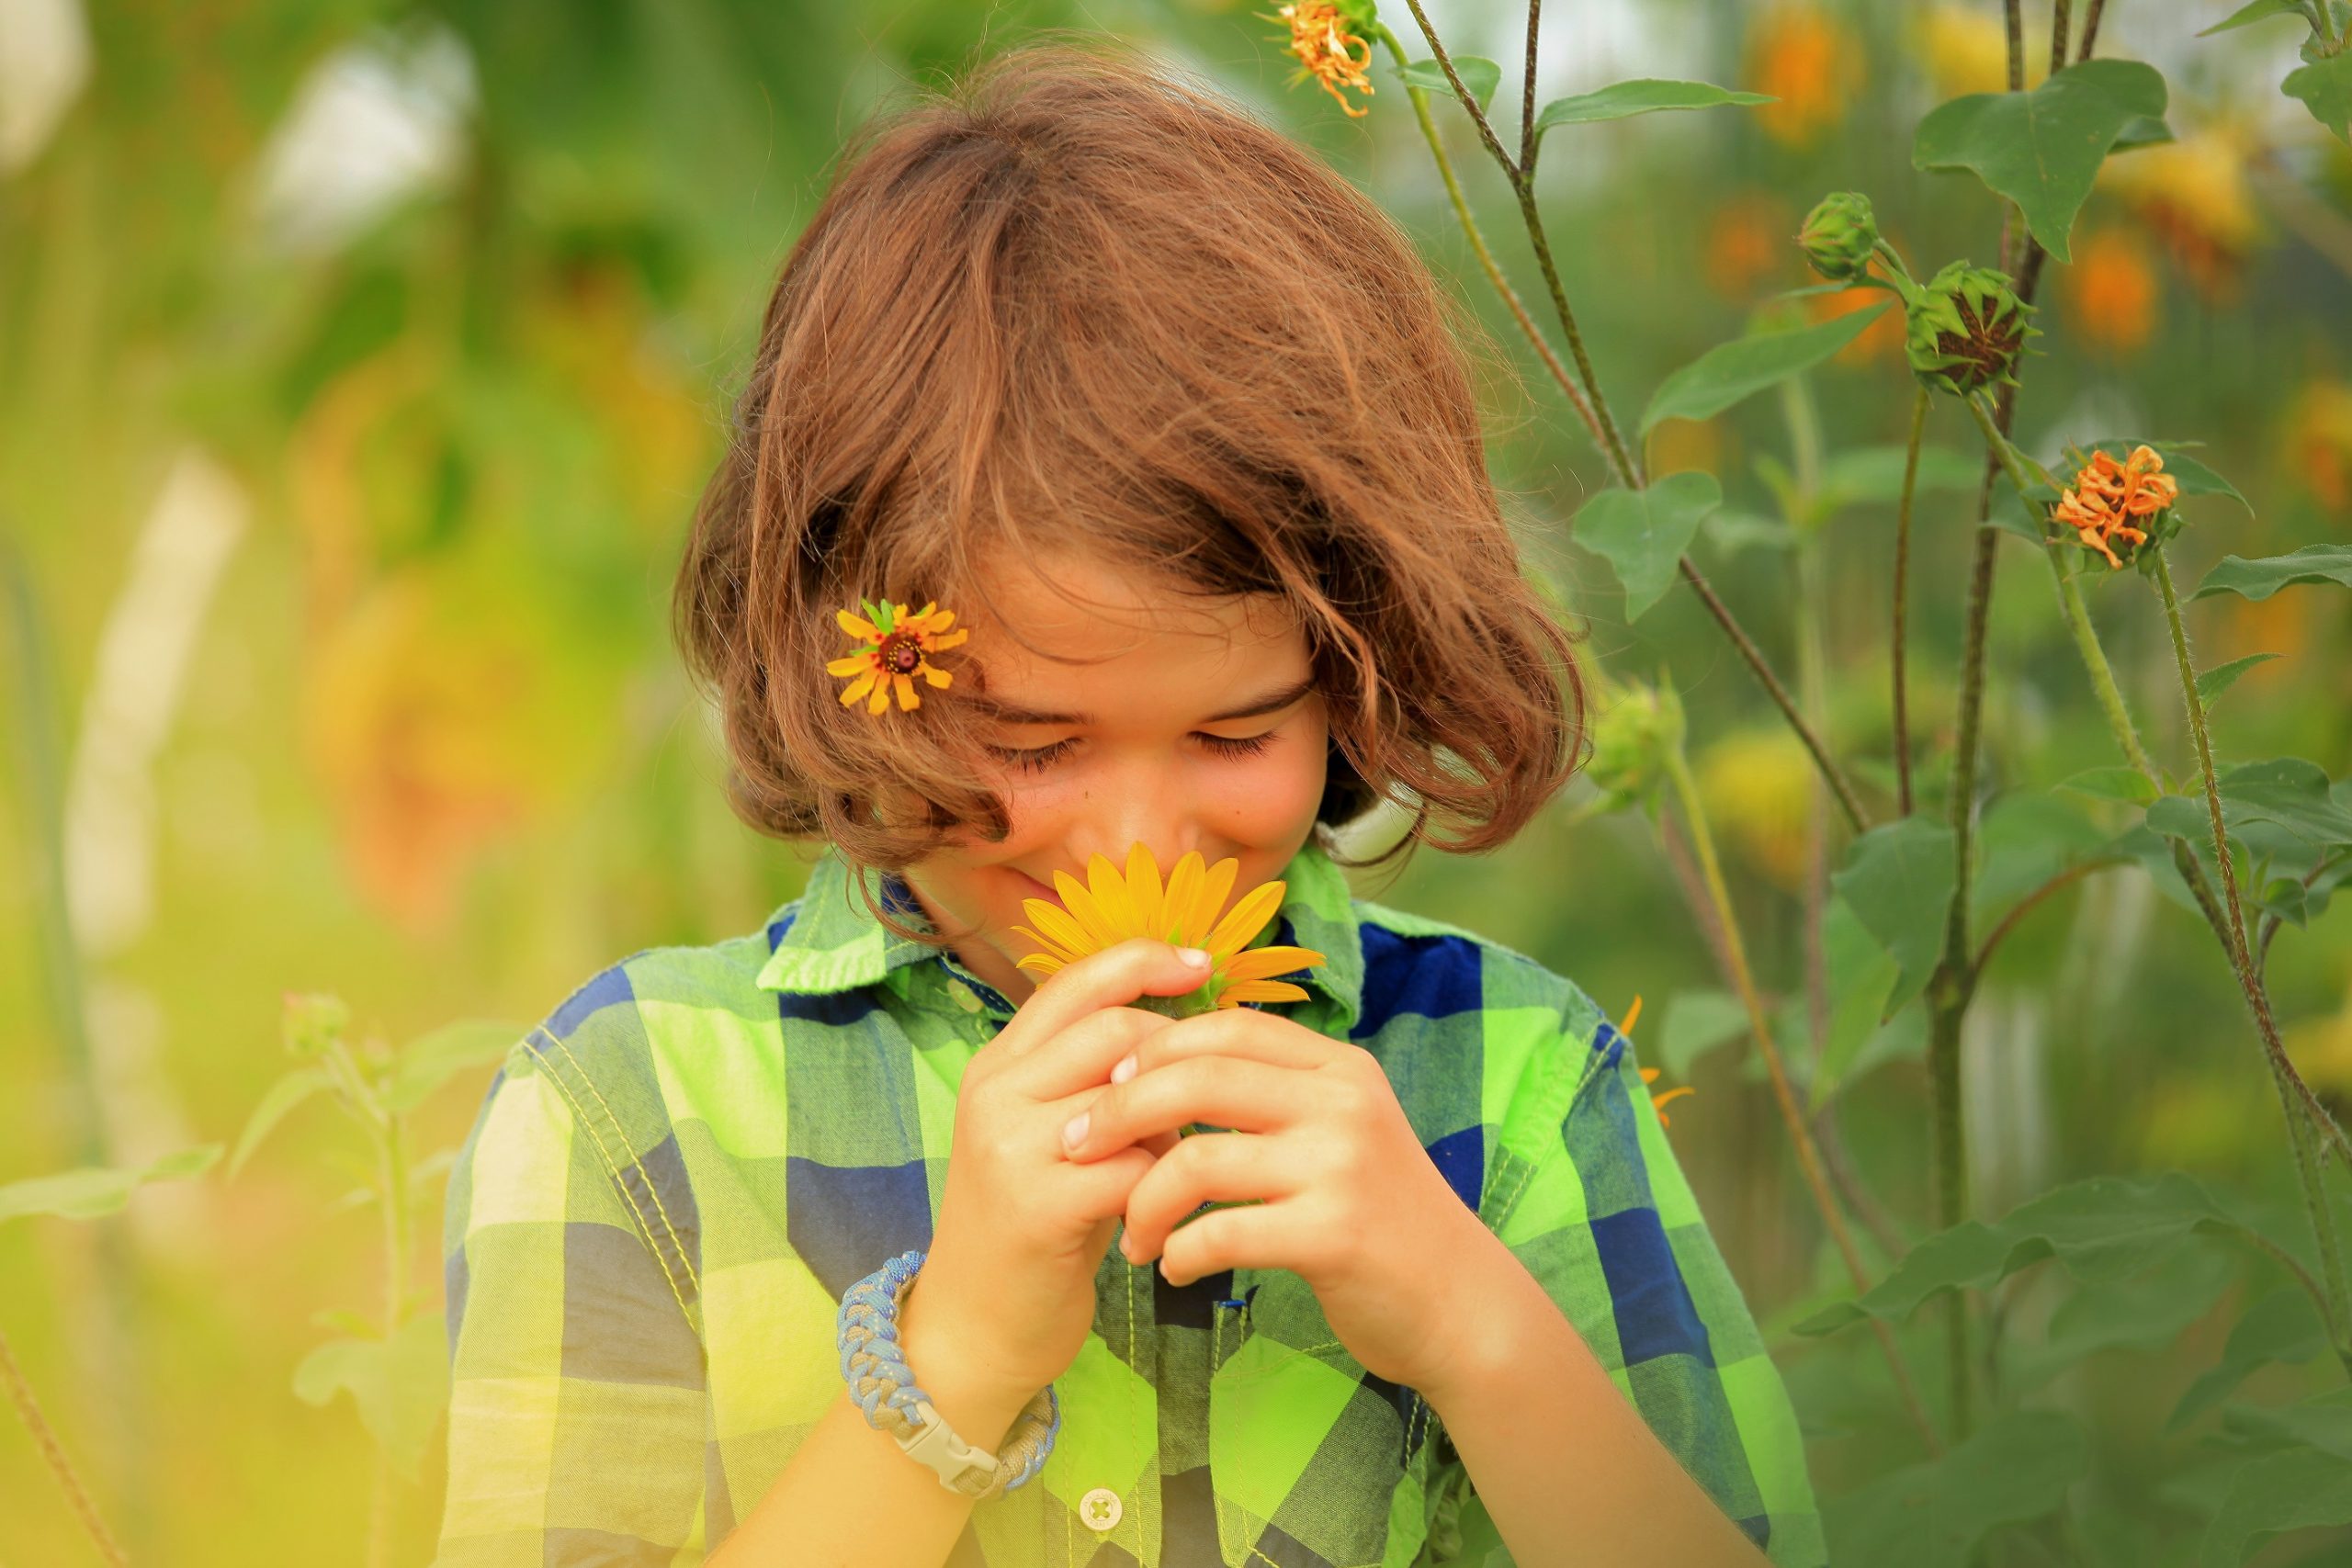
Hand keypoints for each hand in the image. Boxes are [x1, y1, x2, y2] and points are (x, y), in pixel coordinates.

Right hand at [906, 938, 1209, 1404]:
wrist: (975, 1328)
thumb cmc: (1035, 1225)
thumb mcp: (1050, 1135)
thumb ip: (1094, 1080)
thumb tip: (1184, 1029)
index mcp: (998, 1064)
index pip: (1077, 981)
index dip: (1145, 960)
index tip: (1203, 964)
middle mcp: (995, 1092)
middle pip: (1114, 1029)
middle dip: (1176, 1059)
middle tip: (1197, 1106)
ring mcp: (1009, 1147)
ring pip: (1130, 1094)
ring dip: (1175, 1124)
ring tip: (1175, 1162)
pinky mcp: (1037, 1206)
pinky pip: (1135, 1167)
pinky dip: (1166, 1184)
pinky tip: (1161, 1213)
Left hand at [1056, 1007, 1507, 1396]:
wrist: (1461, 1302)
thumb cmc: (1382, 1219)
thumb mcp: (1342, 1131)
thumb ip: (1277, 1094)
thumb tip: (1171, 1064)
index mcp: (1338, 1067)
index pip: (1228, 1024)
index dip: (1155, 1044)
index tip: (1105, 1082)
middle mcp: (1342, 1102)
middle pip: (1199, 1076)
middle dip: (1119, 1110)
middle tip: (1075, 1147)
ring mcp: (1340, 1165)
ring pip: (1198, 1158)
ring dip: (1141, 1200)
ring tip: (1128, 1237)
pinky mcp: (1334, 1234)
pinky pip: (1222, 1233)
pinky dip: (1180, 1252)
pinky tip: (1173, 1269)